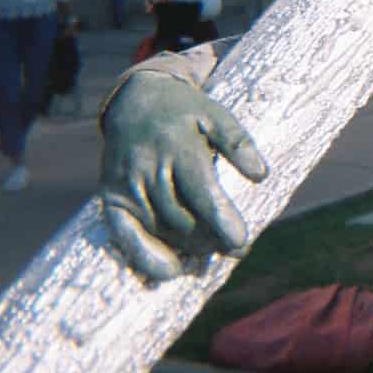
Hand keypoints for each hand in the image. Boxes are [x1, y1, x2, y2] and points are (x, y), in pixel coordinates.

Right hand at [100, 72, 267, 280]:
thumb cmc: (185, 113)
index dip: (220, 218)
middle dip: (212, 238)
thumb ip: (238, 144)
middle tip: (238, 247)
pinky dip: (146, 257)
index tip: (240, 240)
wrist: (135, 102)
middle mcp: (148, 167)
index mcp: (177, 145)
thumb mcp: (216, 115)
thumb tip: (261, 175)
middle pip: (182, 217)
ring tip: (215, 251)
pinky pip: (123, 235)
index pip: (200, 190)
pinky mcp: (111, 197)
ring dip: (190, 247)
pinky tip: (171, 270)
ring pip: (160, 228)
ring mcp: (126, 184)